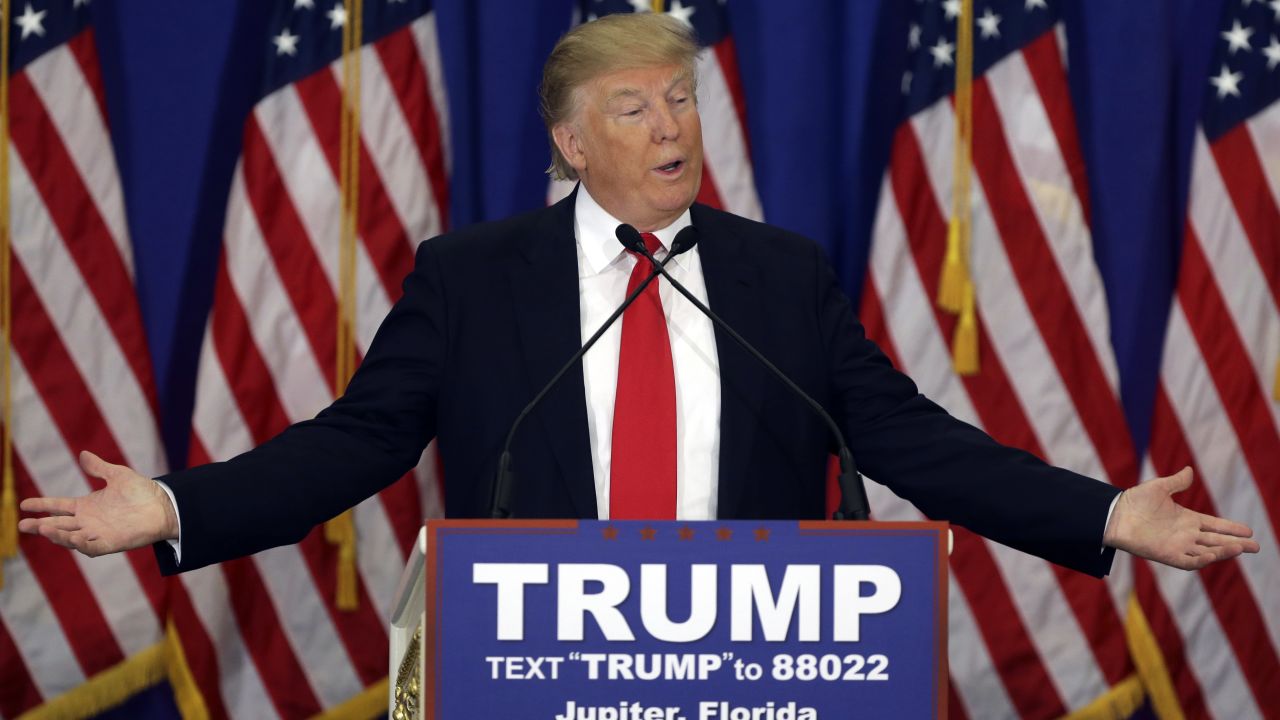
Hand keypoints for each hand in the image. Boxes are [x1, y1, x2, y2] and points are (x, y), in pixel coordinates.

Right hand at [17, 450, 178, 556]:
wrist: (165, 505)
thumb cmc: (142, 492)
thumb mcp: (118, 476)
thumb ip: (99, 468)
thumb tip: (83, 454)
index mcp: (87, 506)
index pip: (59, 506)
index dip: (42, 505)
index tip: (24, 504)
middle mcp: (88, 522)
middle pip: (59, 524)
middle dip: (41, 525)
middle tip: (23, 524)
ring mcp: (98, 533)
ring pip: (70, 537)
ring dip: (56, 534)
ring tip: (42, 528)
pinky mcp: (110, 543)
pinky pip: (90, 547)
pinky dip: (79, 544)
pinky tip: (70, 538)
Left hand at [1104, 467, 1259, 569]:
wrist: (1114, 514)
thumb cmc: (1134, 501)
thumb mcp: (1159, 488)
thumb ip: (1176, 482)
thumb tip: (1189, 471)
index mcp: (1186, 519)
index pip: (1215, 525)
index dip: (1231, 528)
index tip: (1249, 530)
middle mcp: (1185, 534)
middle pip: (1216, 541)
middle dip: (1236, 544)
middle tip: (1256, 546)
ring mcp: (1177, 546)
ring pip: (1207, 552)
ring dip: (1223, 551)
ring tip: (1241, 548)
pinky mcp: (1167, 555)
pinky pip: (1188, 561)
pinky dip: (1201, 560)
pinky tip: (1213, 555)